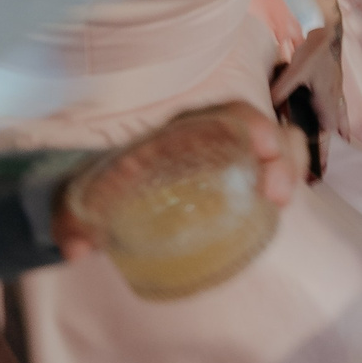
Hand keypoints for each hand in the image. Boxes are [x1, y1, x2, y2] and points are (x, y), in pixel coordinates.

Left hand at [55, 102, 302, 264]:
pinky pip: (269, 169)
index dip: (255, 125)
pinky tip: (277, 207)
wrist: (96, 185)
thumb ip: (73, 219)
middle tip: (278, 196)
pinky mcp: (233, 179)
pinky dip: (281, 180)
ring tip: (281, 205)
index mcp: (181, 129)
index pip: (230, 113)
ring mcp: (227, 157)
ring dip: (288, 169)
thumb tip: (80, 250)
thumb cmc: (97, 182)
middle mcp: (211, 137)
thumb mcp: (82, 196)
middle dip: (284, 157)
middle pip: (265, 131)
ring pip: (277, 148)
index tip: (266, 149)